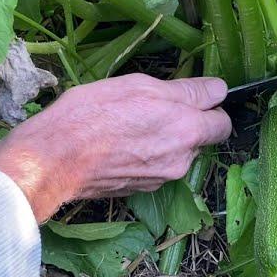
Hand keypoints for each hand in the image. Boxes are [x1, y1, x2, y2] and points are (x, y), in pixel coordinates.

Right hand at [0, 73, 231, 222]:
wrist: (53, 160)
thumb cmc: (94, 114)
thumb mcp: (142, 87)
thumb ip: (188, 91)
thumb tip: (219, 89)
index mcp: (188, 131)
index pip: (223, 123)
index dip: (211, 109)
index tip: (193, 99)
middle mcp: (182, 160)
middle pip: (199, 139)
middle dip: (186, 124)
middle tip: (153, 108)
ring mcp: (162, 178)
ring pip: (176, 153)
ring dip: (164, 139)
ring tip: (130, 125)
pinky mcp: (142, 189)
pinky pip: (156, 168)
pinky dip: (146, 156)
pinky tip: (120, 144)